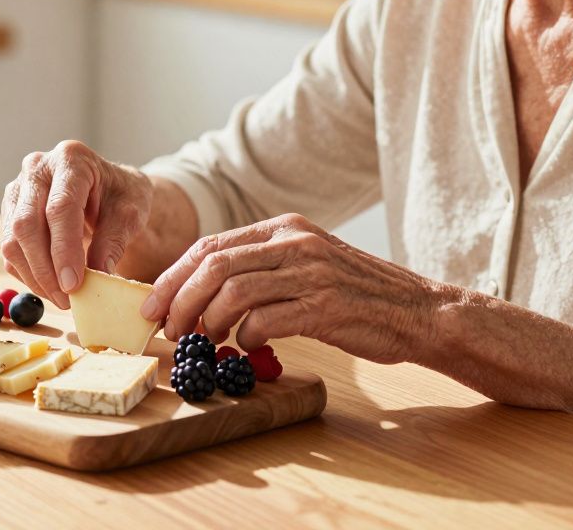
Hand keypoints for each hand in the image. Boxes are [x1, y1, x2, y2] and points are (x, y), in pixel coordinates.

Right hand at [1, 141, 153, 308]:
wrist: (108, 189)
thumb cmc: (121, 196)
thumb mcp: (130, 213)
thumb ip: (114, 240)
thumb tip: (97, 275)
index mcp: (71, 159)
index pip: (60, 208)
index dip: (64, 250)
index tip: (74, 285)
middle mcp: (37, 168)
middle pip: (27, 224)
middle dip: (45, 269)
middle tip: (67, 300)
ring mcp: (19, 189)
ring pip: (12, 240)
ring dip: (35, 276)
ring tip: (62, 298)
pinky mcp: (10, 211)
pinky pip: (10, 250)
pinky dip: (28, 274)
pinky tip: (51, 287)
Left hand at [140, 213, 442, 362]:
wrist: (421, 312)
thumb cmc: (359, 296)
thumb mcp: (307, 264)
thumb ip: (261, 269)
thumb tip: (201, 296)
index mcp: (285, 228)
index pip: (210, 245)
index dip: (173, 276)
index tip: (151, 304)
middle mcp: (295, 242)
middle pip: (213, 265)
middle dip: (179, 300)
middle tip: (166, 329)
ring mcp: (311, 271)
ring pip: (233, 291)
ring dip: (207, 321)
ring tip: (202, 342)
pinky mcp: (325, 305)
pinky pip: (266, 320)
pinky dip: (245, 336)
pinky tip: (246, 346)